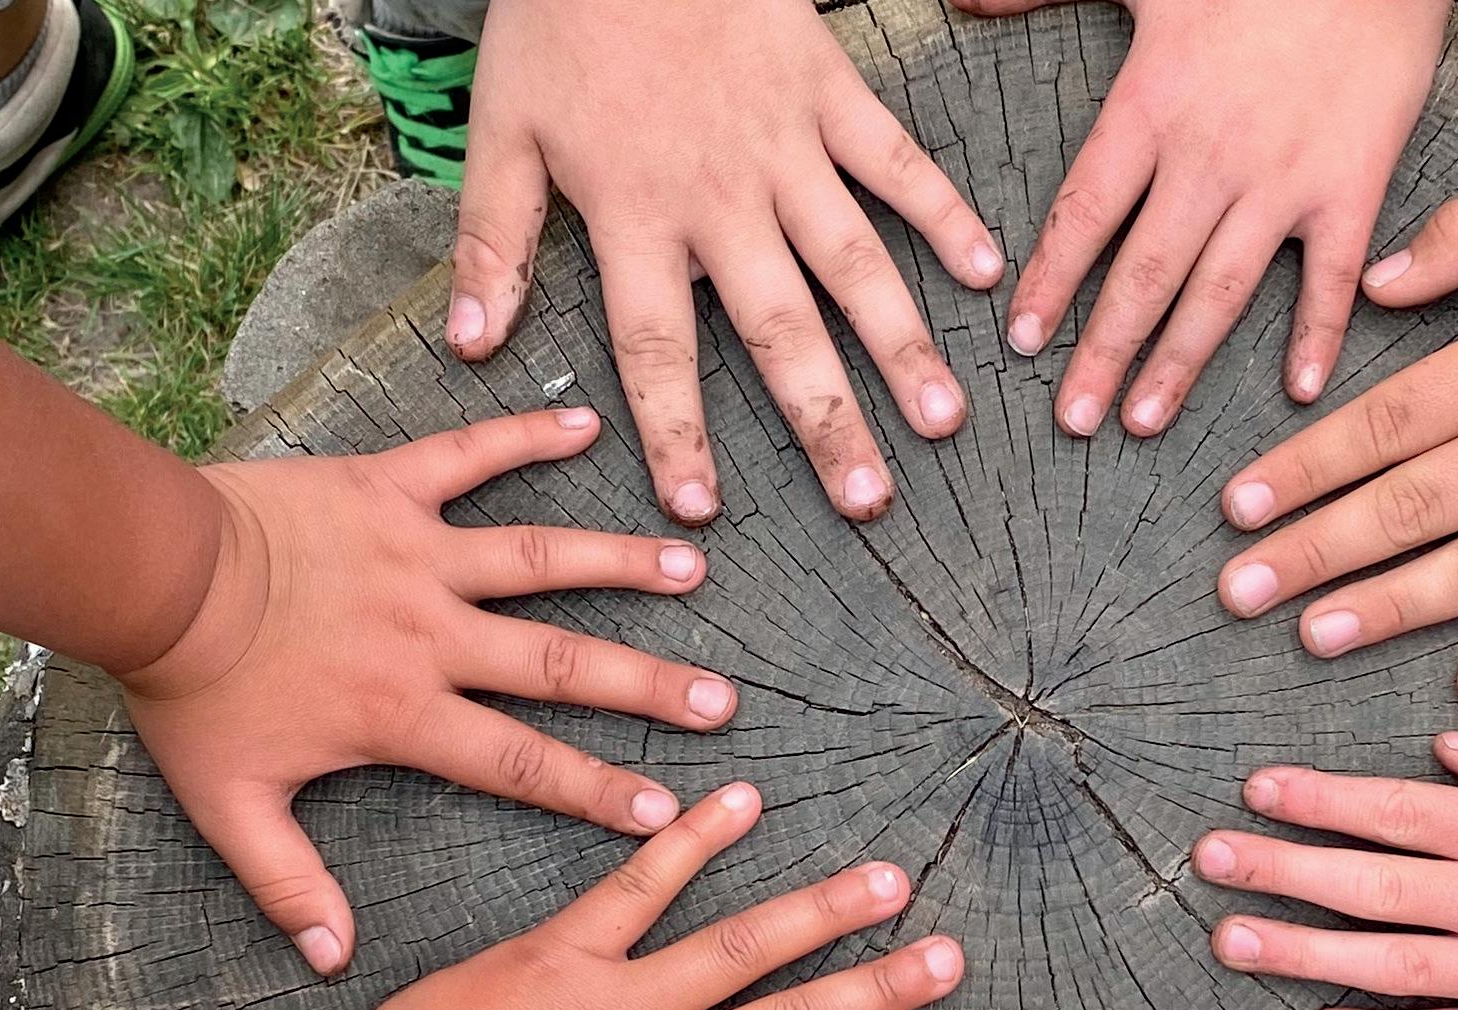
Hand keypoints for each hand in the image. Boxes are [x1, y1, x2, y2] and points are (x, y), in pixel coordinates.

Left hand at [118, 407, 733, 975]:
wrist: (154, 576)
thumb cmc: (189, 691)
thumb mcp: (229, 805)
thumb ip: (287, 884)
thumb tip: (330, 960)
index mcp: (404, 715)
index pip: (521, 765)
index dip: (597, 791)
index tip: (666, 812)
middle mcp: (432, 636)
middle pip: (560, 666)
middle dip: (646, 686)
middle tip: (718, 701)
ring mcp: (418, 556)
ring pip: (539, 560)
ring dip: (618, 563)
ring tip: (690, 567)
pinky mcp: (389, 490)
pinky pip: (470, 457)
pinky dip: (526, 435)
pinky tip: (585, 424)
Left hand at [451, 0, 1005, 523]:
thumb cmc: (561, 16)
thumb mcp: (502, 126)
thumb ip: (493, 239)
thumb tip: (472, 345)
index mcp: (634, 213)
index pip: (658, 349)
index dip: (679, 433)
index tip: (701, 512)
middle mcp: (720, 196)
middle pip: (778, 328)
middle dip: (825, 421)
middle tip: (868, 500)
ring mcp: (785, 144)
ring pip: (853, 261)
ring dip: (900, 344)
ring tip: (941, 419)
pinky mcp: (829, 91)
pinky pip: (896, 162)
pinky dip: (944, 214)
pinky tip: (985, 277)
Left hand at [964, 0, 1444, 434]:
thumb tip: (965, 0)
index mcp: (1152, 106)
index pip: (1085, 213)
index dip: (1051, 281)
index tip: (1023, 340)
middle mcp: (1210, 157)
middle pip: (1143, 273)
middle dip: (1103, 351)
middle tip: (1072, 418)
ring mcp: (1283, 179)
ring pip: (1219, 290)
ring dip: (1179, 363)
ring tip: (1143, 421)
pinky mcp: (1352, 185)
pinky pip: (1329, 276)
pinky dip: (1317, 335)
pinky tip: (1299, 392)